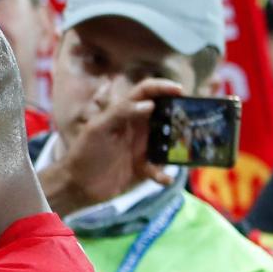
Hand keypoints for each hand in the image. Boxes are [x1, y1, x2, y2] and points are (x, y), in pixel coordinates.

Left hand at [48, 79, 180, 213]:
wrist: (76, 184)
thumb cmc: (83, 153)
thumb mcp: (97, 129)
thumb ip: (120, 112)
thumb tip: (150, 104)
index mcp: (124, 113)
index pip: (145, 92)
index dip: (162, 87)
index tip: (180, 90)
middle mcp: (136, 127)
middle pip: (164, 114)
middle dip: (180, 115)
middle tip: (195, 119)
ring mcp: (140, 147)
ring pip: (167, 141)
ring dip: (178, 146)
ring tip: (189, 149)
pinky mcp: (141, 167)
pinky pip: (159, 169)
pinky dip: (163, 174)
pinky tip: (164, 178)